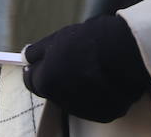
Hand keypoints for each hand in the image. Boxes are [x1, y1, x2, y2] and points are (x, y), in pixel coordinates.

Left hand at [22, 14, 150, 122]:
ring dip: (75, 87)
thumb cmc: (90, 40)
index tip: (42, 63)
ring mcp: (83, 110)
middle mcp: (61, 101)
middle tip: (71, 61)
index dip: (36, 69)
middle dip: (56, 78)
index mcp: (46, 81)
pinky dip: (96, 94)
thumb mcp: (57, 38)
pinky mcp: (104, 114)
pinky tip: (105, 78)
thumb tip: (25, 57)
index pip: (31, 80)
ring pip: (72, 99)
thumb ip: (37, 51)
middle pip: (52, 90)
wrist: (125, 51)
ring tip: (91, 67)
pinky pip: (94, 104)